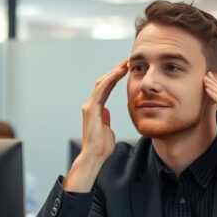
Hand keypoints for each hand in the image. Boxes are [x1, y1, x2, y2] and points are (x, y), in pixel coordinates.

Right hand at [63, 59, 128, 192]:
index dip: (114, 78)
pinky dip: (109, 80)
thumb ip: (105, 119)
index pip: (105, 88)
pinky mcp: (91, 109)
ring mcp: (90, 106)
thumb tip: (106, 112)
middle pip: (102, 83)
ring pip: (101, 84)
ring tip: (124, 64)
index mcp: (95, 109)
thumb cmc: (101, 146)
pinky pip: (101, 90)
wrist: (95, 155)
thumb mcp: (107, 129)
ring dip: (113, 72)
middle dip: (114, 71)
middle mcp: (90, 105)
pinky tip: (118, 73)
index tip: (125, 69)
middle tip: (126, 61)